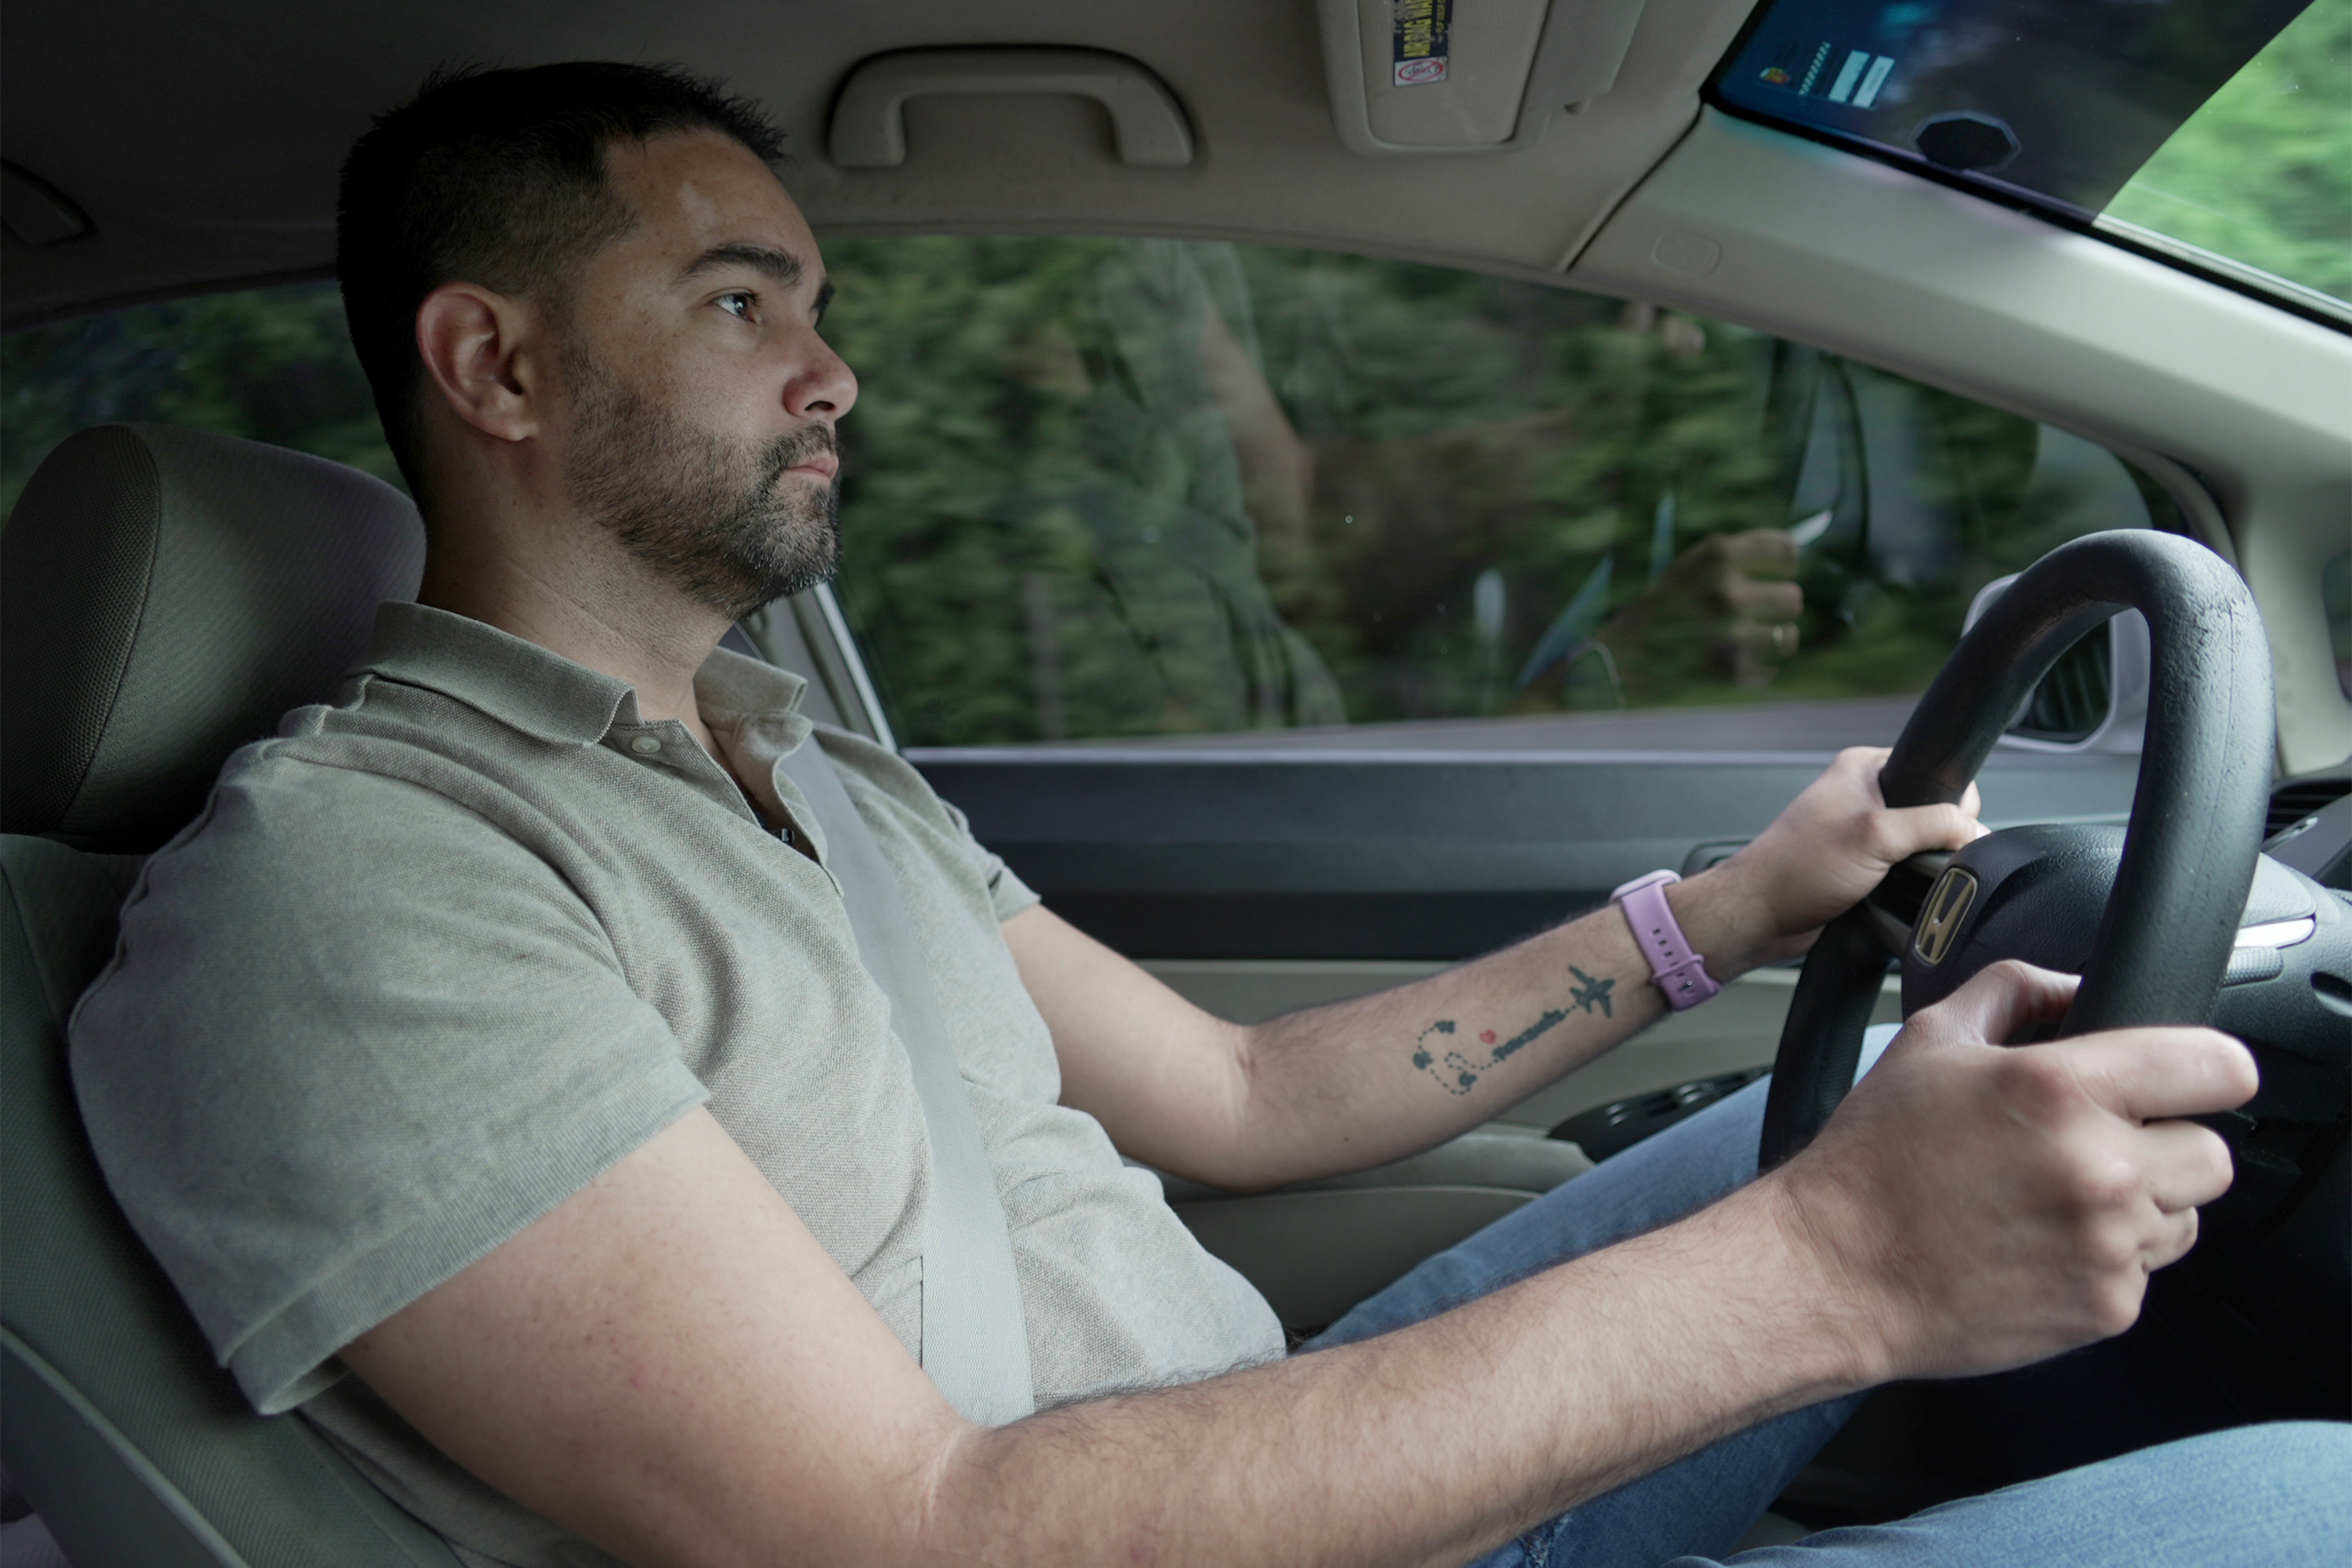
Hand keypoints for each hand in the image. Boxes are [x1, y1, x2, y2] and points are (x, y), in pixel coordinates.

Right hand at [1593, 529, 1803, 701]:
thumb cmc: (1661, 609)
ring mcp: (1732, 634)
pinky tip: (1726, 662)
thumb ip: (1739, 556)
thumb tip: (1796, 554)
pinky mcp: (1734, 672)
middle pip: (1793, 598)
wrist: (1621, 661)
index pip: (1788, 554)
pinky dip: (1754, 668)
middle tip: (1744, 616)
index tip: (1765, 577)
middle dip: (1772, 608)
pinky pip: (1772, 667)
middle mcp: (1727, 590)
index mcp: (1718, 555)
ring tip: (1739, 641)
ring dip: (1770, 640)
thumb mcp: (1690, 567)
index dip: (1779, 568)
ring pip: (1789, 636)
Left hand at [1696, 745, 1985, 966]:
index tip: (1949, 829)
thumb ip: (1935, 825)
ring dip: (1921, 869)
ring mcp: (1863, 832)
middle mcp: (1864, 795)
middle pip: (1935, 814)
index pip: (1937, 773)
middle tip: (1914, 862)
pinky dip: (1907, 887)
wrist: (1761, 917)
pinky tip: (1894, 896)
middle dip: (1937, 842)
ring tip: (1898, 882)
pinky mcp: (1862, 866)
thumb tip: (1977, 832)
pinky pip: (1905, 873)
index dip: (1953, 802)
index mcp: (1864, 767)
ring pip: (1923, 848)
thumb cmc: (1796, 868)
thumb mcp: (1876, 835)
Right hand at [1764, 961, 2256, 1382]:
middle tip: (2094, 1148)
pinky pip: (2145, 1273)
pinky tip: (2039, 1246)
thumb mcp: (1929, 1042)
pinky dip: (2105, 1261)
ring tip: (2054, 1201)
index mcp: (2060, 1089)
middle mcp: (2098, 1168)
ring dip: (2139, 1206)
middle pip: (2213, 1154)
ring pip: (2183, 1216)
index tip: (2188, 1080)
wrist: (1837, 1272)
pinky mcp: (2106, 1308)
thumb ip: (2014, 992)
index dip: (2208, 1069)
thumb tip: (2074, 985)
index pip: (2218, 1067)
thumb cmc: (1873, 1161)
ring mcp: (2108, 1245)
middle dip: (2163, 1146)